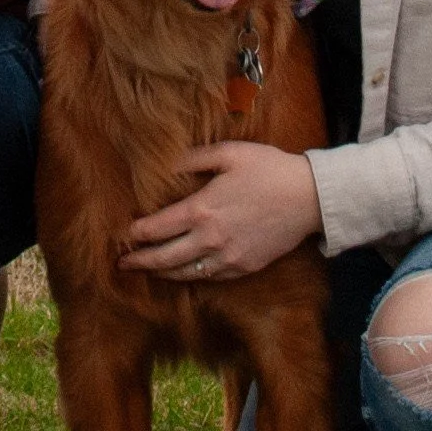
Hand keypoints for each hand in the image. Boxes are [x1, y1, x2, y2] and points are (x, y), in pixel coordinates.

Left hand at [120, 141, 322, 281]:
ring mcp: (228, 257)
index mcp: (202, 210)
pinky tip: (184, 272)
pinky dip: (191, 276)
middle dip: (140, 261)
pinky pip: (210, 277)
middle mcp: (210, 239)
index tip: (123, 234)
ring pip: (185, 273)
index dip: (135, 234)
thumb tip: (165, 164)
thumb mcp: (228, 153)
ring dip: (162, 274)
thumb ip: (192, 159)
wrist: (309, 197)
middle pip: (164, 258)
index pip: (156, 228)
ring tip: (148, 271)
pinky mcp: (244, 266)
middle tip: (122, 263)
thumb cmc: (268, 169)